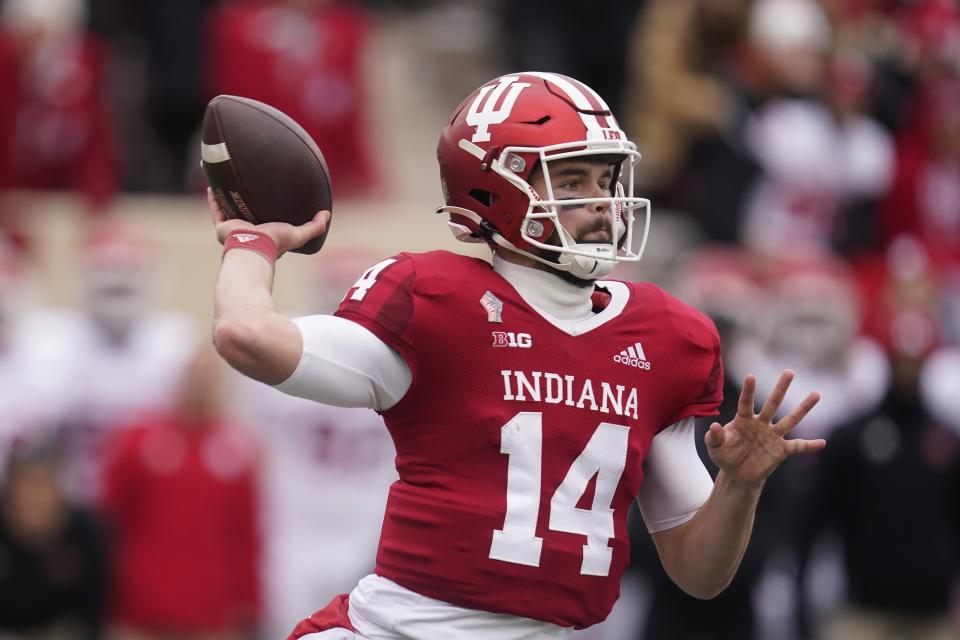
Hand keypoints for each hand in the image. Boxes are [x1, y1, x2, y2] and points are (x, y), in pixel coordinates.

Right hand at [207, 188, 329, 255]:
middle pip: (246, 212)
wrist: (254, 248)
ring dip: (227, 196)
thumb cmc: (275, 243)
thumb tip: (326, 214)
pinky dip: (213, 198)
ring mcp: (234, 228)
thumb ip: (314, 227)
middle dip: (245, 201)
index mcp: (265, 233)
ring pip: (229, 208)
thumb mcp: (298, 234)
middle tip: (247, 184)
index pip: (266, 219)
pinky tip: (212, 185)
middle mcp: (248, 230)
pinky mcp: (223, 226)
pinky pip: (216, 208)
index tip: (271, 196)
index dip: (268, 209)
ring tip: (227, 180)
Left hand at [706, 370, 822, 487]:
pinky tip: (822, 442)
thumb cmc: (725, 455)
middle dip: (780, 389)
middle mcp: (761, 423)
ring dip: (803, 408)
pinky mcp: (781, 450)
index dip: (748, 391)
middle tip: (789, 372)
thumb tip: (714, 426)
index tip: (750, 376)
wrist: (738, 474)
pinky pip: (798, 446)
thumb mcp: (715, 447)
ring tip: (816, 394)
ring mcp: (773, 436)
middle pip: (772, 403)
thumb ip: (714, 437)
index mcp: (743, 420)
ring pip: (790, 419)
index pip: (746, 403)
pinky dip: (809, 445)